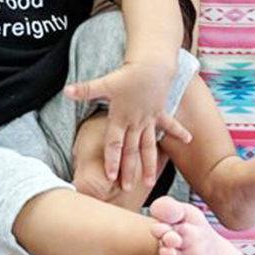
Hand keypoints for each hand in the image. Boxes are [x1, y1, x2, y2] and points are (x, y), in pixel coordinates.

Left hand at [65, 62, 190, 190]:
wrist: (150, 65)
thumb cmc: (127, 74)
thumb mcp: (105, 82)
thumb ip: (85, 90)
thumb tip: (66, 91)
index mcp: (121, 118)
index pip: (114, 144)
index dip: (112, 160)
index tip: (111, 177)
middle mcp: (135, 122)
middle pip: (131, 150)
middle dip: (129, 170)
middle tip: (128, 189)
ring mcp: (149, 119)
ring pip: (149, 146)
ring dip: (150, 164)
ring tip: (151, 182)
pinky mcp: (159, 112)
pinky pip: (169, 125)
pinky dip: (178, 132)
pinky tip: (188, 141)